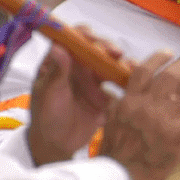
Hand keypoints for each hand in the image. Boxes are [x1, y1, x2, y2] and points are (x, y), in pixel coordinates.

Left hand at [28, 26, 119, 165]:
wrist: (57, 145)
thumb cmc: (46, 116)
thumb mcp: (49, 94)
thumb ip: (57, 72)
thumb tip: (58, 47)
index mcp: (60, 62)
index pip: (73, 39)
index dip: (84, 35)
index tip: (93, 38)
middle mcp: (78, 67)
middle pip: (96, 49)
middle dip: (108, 48)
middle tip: (116, 54)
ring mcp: (93, 80)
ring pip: (111, 64)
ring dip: (121, 62)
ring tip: (129, 67)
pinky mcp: (106, 94)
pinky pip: (119, 83)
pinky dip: (128, 79)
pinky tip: (133, 81)